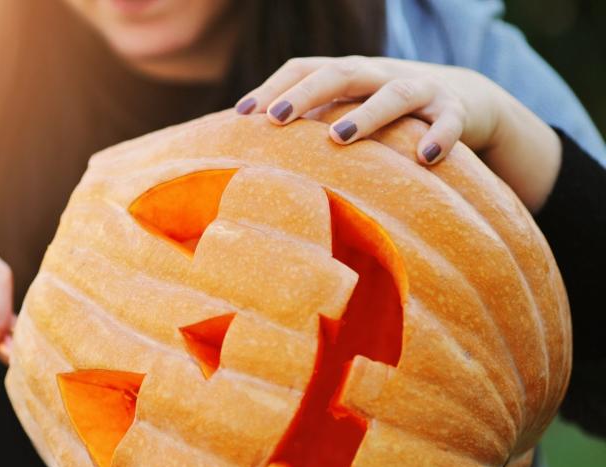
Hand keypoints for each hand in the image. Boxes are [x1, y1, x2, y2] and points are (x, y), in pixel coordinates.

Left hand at [234, 56, 560, 211]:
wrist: (464, 99)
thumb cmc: (385, 113)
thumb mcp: (347, 110)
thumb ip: (309, 126)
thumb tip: (249, 157)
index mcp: (348, 73)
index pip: (304, 68)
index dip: (273, 87)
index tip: (241, 114)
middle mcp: (380, 74)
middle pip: (341, 74)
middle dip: (306, 94)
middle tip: (275, 119)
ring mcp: (420, 89)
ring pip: (394, 94)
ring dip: (367, 114)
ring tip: (339, 138)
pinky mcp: (455, 110)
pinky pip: (449, 122)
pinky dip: (440, 137)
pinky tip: (426, 159)